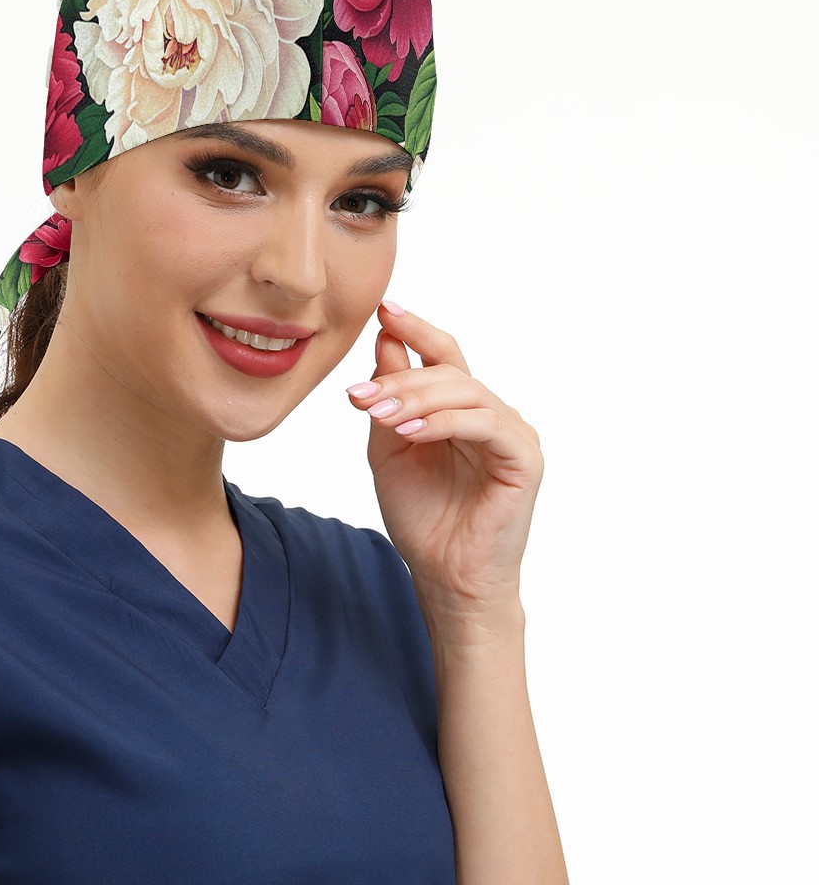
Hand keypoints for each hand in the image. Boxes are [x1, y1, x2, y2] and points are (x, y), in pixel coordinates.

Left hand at [345, 301, 543, 627]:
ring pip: (464, 392)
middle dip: (400, 377)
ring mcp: (511, 434)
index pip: (442, 354)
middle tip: (359, 395)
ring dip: (416, 398)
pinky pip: (484, 425)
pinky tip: (410, 432)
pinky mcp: (524, 459)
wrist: (445, 576)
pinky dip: (444, 423)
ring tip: (378, 414)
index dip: (415, 328)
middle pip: (448, 371)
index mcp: (460, 409)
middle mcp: (490, 414)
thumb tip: (384, 341)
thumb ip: (389, 398)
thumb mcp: (390, 448)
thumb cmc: (422, 517)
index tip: (383, 308)